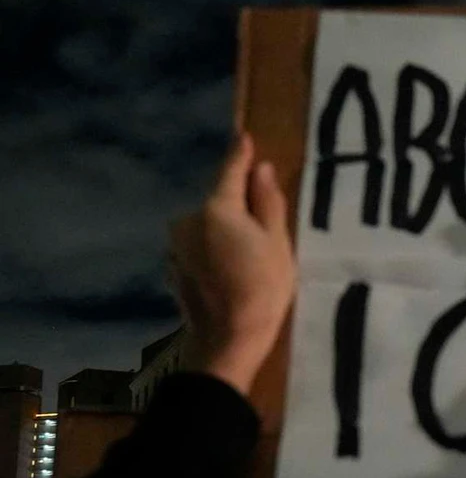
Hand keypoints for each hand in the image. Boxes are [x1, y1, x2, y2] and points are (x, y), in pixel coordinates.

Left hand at [170, 133, 295, 396]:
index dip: (241, 155)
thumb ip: (268, 202)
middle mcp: (188, 220)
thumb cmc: (263, 289)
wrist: (228, 340)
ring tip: (250, 254)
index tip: (245, 137)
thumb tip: (261, 170)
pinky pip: (199, 247)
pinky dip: (214, 251)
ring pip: (208, 226)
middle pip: (220, 202)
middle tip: (265, 222)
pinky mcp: (174, 267)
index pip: (231, 171)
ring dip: (225, 230)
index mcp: (217, 208)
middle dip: (239, 205)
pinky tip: (230, 271)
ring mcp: (177, 245)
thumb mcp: (278, 243)